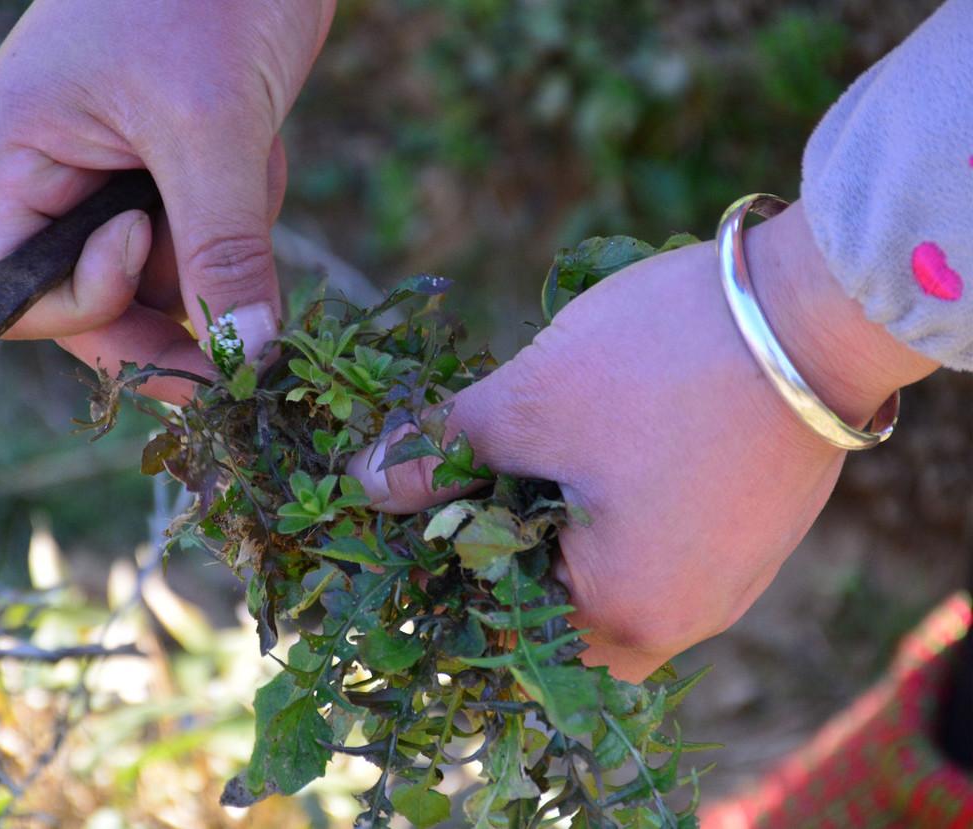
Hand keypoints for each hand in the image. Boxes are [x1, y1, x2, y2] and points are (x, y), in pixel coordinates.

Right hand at [0, 0, 334, 400]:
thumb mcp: (212, 127)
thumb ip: (221, 249)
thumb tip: (243, 355)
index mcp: (10, 158)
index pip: (18, 300)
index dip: (92, 311)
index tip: (153, 251)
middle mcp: (47, 178)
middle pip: (99, 301)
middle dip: (179, 289)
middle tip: (244, 277)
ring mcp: (107, 176)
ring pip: (165, 274)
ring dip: (223, 240)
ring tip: (247, 152)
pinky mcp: (165, 169)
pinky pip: (200, 236)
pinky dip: (240, 212)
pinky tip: (258, 143)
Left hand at [349, 202, 937, 681]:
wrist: (813, 305)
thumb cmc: (660, 365)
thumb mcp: (527, 406)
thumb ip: (439, 453)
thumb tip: (362, 481)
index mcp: (627, 613)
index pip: (506, 635)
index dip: (450, 578)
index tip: (423, 516)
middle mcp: (686, 618)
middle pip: (559, 612)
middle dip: (503, 549)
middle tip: (466, 482)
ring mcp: (729, 578)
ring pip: (609, 577)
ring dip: (556, 527)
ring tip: (526, 456)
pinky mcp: (751, 532)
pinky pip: (658, 547)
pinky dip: (611, 513)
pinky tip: (591, 452)